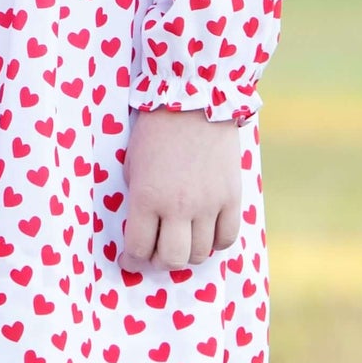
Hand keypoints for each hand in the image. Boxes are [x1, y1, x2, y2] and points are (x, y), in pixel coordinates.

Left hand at [121, 108, 242, 270]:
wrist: (195, 100)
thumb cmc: (155, 130)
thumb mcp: (132, 164)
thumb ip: (137, 199)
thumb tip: (142, 228)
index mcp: (146, 196)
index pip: (138, 247)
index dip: (132, 259)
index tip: (130, 259)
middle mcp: (178, 206)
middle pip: (172, 259)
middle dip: (159, 262)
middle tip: (155, 254)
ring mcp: (209, 203)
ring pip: (200, 254)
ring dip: (187, 254)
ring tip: (181, 242)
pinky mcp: (232, 197)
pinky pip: (227, 238)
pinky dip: (215, 243)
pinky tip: (205, 234)